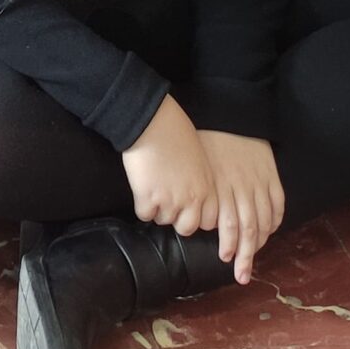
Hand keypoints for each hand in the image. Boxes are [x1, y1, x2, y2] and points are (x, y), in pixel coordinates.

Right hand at [121, 97, 216, 240]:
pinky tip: (141, 188)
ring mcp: (170, 200)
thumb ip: (200, 179)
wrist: (151, 121)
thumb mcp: (199, 157)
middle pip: (186, 227)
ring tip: (152, 187)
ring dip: (157, 209)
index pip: (207, 221)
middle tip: (166, 199)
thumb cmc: (174, 131)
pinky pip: (144, 214)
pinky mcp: (148, 198)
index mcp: (206, 188)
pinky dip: (141, 205)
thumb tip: (192, 190)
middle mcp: (191, 198)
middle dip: (176, 216)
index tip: (185, 205)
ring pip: (163, 221)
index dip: (193, 214)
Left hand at [195, 131, 284, 284]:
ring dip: (261, 242)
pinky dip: (275, 220)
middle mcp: (242, 189)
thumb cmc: (205, 137)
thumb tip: (192, 216)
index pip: (229, 224)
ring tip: (254, 255)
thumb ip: (198, 192)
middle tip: (242, 274)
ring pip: (264, 220)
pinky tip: (270, 230)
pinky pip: (278, 203)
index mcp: (221, 186)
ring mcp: (260, 182)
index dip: (229, 244)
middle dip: (245, 255)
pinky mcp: (272, 175)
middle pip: (248, 229)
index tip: (226, 258)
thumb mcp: (195, 165)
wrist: (229, 111)